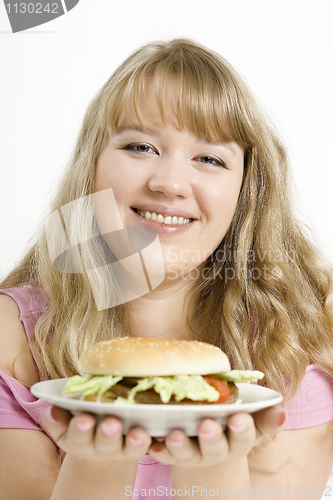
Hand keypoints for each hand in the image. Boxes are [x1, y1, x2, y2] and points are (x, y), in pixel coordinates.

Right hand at [42, 405, 151, 461]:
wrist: (102, 437)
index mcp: (80, 439)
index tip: (84, 418)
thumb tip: (52, 408)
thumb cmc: (82, 418)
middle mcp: (102, 447)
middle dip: (107, 434)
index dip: (80, 428)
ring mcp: (124, 448)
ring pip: (130, 448)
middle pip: (105, 443)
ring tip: (139, 433)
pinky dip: (157, 442)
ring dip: (135, 441)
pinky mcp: (143, 446)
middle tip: (111, 423)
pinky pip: (152, 446)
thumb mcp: (65, 421)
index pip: (78, 435)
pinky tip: (163, 434)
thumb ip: (57, 417)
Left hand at [148, 405, 285, 467]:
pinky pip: (163, 454)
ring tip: (173, 433)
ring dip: (180, 445)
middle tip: (207, 424)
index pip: (244, 436)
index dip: (243, 428)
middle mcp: (215, 451)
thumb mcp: (252, 421)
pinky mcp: (171, 455)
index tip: (239, 417)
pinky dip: (157, 449)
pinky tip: (152, 443)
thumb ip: (266, 416)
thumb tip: (281, 410)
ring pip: (186, 453)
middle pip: (215, 447)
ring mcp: (192, 454)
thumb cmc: (232, 424)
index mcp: (237, 441)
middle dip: (212, 437)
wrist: (208, 442)